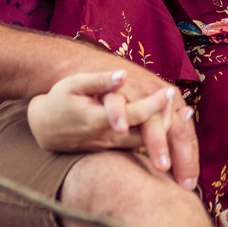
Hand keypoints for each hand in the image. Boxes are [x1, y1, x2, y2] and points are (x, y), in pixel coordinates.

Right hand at [27, 70, 194, 184]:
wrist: (43, 127)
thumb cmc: (59, 100)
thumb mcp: (76, 84)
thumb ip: (101, 82)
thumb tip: (122, 76)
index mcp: (99, 121)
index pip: (134, 115)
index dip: (152, 104)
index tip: (167, 91)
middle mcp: (107, 138)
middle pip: (144, 135)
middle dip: (166, 127)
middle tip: (184, 112)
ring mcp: (109, 147)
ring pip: (141, 144)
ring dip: (163, 135)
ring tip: (182, 115)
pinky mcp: (110, 150)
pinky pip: (136, 146)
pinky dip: (153, 137)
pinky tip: (170, 124)